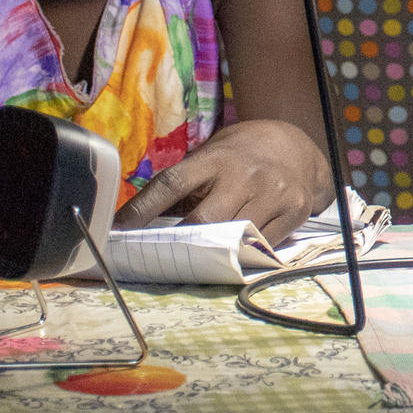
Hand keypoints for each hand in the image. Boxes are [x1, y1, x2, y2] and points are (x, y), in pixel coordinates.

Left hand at [114, 118, 330, 244]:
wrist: (295, 147)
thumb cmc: (238, 158)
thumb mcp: (210, 160)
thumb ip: (185, 189)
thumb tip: (141, 228)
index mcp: (215, 158)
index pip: (171, 183)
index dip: (141, 209)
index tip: (116, 232)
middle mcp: (245, 173)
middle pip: (204, 220)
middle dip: (179, 244)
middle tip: (156, 260)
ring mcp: (273, 192)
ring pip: (234, 238)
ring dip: (211, 255)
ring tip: (194, 264)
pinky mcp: (295, 210)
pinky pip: (263, 247)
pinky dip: (244, 256)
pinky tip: (235, 257)